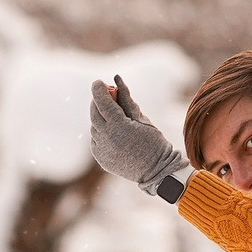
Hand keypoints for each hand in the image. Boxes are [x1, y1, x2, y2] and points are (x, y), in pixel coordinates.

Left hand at [89, 76, 187, 196]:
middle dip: (98, 102)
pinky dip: (101, 133)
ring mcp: (102, 150)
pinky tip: (113, 133)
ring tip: (114, 117)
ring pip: (94, 127)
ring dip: (101, 118)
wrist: (157, 171)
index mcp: (120, 127)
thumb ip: (126, 100)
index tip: (98, 82)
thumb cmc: (154, 142)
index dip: (98, 90)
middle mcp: (107, 139)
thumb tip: (116, 79)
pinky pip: (96, 140)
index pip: (103, 102)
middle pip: (95, 113)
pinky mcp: (101, 158)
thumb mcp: (142, 118)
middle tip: (104, 95)